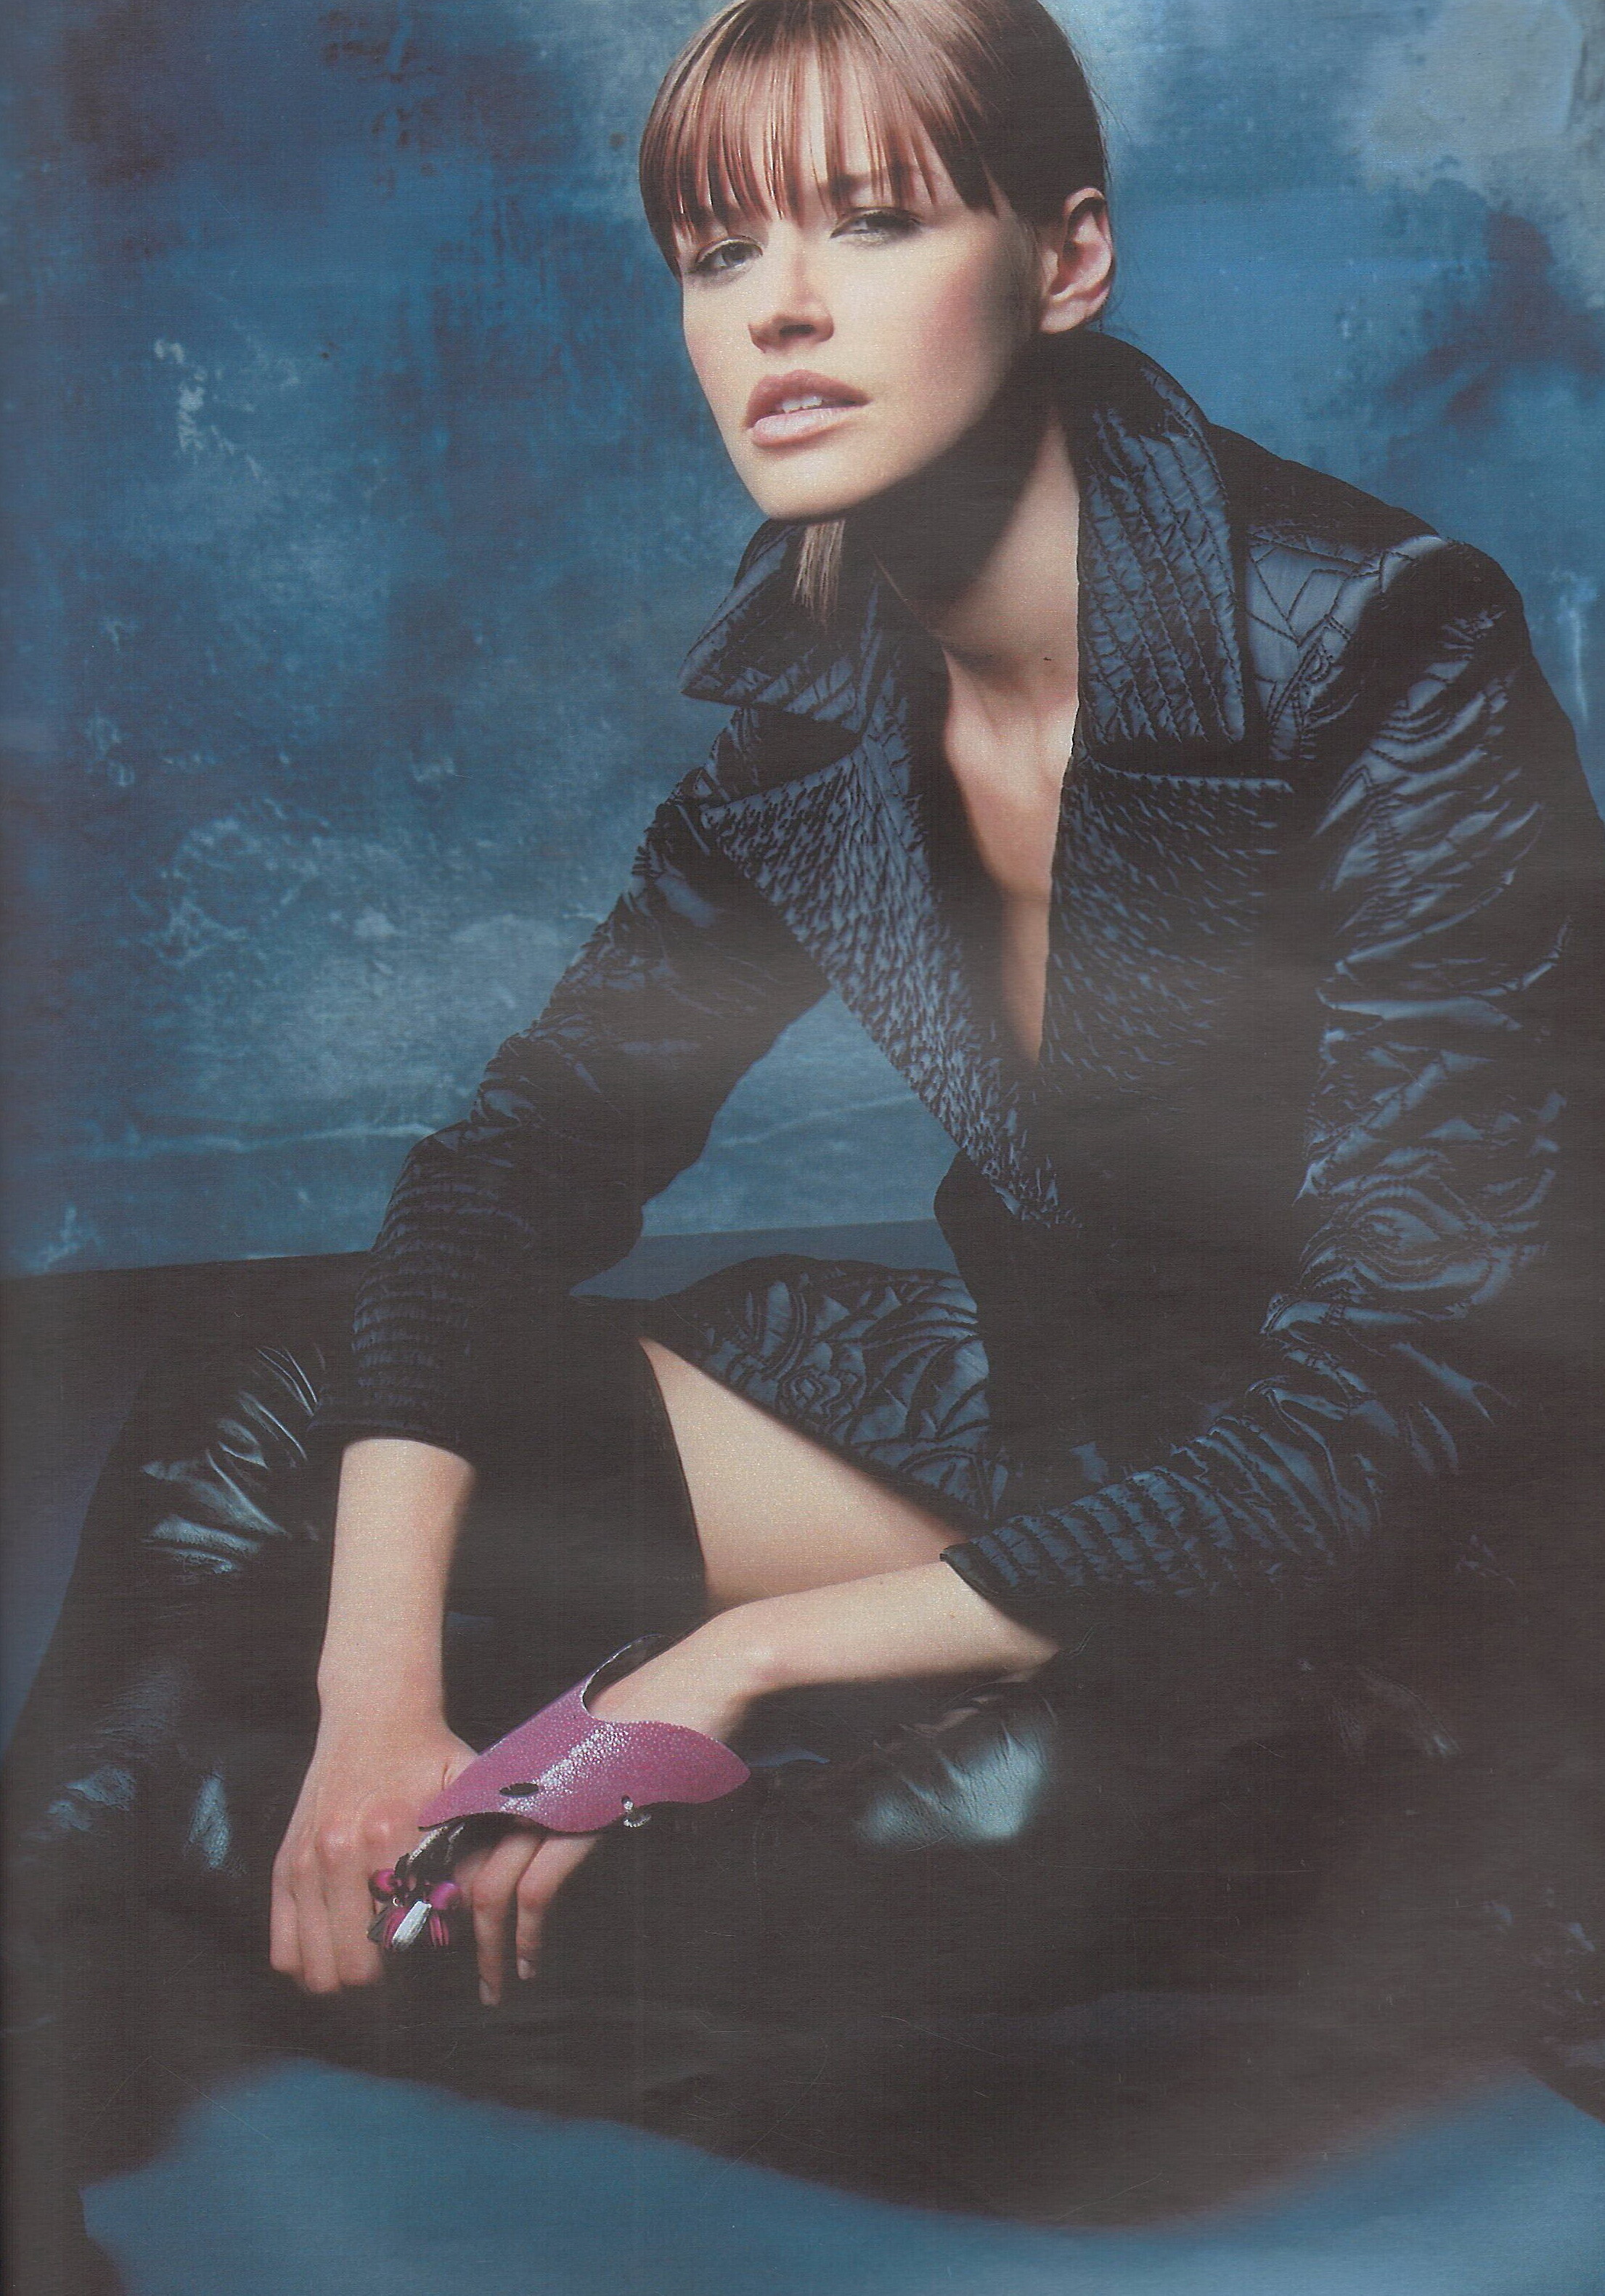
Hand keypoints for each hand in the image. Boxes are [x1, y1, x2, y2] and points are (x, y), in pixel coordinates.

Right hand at [270, 1714, 478, 1992]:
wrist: (374, 1714)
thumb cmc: (429, 1758)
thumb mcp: (467, 1793)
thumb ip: (481, 1847)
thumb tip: (488, 1910)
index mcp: (390, 1836)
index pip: (402, 1938)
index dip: (423, 1953)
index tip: (436, 1942)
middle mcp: (339, 1853)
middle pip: (353, 1969)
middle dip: (383, 1978)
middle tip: (404, 1960)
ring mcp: (305, 1862)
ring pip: (314, 1969)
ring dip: (343, 1974)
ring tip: (370, 1957)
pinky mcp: (284, 1865)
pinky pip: (283, 1949)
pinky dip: (307, 1961)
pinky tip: (337, 1944)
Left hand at [454, 1622, 763, 2004]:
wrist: (705, 1676)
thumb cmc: (670, 1707)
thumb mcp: (610, 1748)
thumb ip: (583, 1781)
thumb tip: (582, 1817)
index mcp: (529, 1759)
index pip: (470, 1832)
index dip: (460, 1883)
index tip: (465, 1924)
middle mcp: (526, 1777)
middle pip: (469, 1866)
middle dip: (463, 1928)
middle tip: (473, 1972)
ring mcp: (550, 1796)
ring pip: (491, 1885)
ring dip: (489, 1945)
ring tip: (494, 1985)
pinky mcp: (580, 1816)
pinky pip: (536, 1888)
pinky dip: (527, 1934)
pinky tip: (530, 1961)